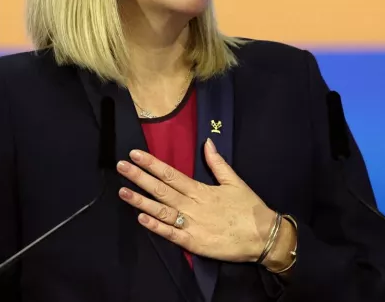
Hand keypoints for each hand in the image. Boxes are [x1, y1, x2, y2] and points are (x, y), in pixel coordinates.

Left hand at [116, 138, 276, 262]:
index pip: (171, 173)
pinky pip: (171, 234)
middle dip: (139, 177)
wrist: (263, 237)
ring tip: (122, 192)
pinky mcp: (193, 243)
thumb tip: (207, 143)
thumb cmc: (249, 209)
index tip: (135, 154)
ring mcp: (192, 224)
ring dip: (141, 201)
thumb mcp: (235, 182)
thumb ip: (218, 163)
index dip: (151, 164)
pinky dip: (156, 226)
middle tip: (121, 166)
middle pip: (161, 189)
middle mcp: (193, 205)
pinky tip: (141, 218)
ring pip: (161, 210)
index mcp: (201, 189)